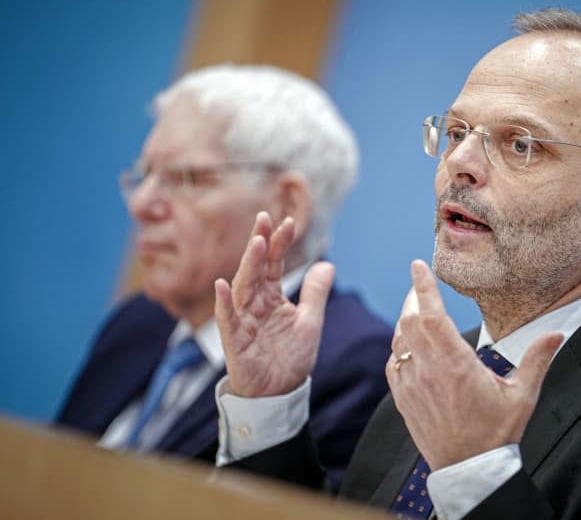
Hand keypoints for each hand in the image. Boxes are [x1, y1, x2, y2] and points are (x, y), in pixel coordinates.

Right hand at [215, 211, 334, 396]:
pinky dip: (224, 303)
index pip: (273, 264)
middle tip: (264, 218)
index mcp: (271, 297)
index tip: (288, 222)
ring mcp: (243, 321)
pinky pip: (227, 319)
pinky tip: (222, 285)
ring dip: (248, 265)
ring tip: (256, 242)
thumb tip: (328, 263)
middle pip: (255, 269)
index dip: (279, 244)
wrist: (281, 393)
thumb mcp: (310, 321)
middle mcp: (254, 304)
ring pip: (243, 288)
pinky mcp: (234, 341)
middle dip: (260, 244)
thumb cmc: (290, 357)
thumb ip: (315, 292)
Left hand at [387, 260, 561, 469]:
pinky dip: (400, 347)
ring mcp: (412, 385)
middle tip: (420, 284)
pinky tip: (410, 345)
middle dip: (414, 297)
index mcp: (456, 364)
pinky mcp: (403, 398)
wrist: (469, 469)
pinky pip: (394, 363)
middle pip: (410, 321)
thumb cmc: (497, 433)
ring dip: (406, 321)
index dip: (423, 286)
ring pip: (400, 340)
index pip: (432, 314)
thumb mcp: (523, 395)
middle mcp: (428, 370)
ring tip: (417, 310)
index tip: (417, 265)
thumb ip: (537, 360)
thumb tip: (557, 334)